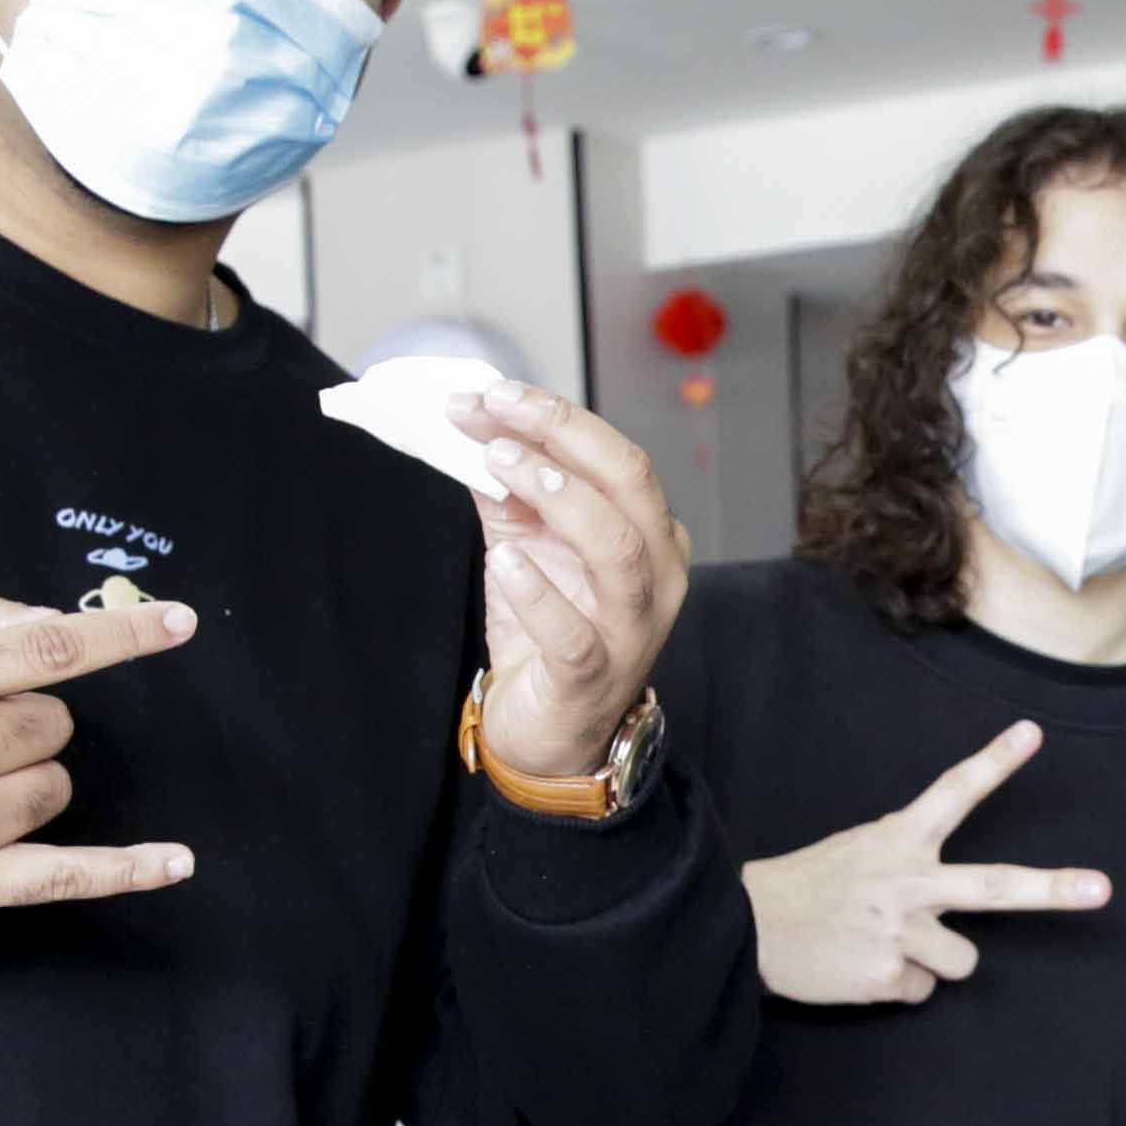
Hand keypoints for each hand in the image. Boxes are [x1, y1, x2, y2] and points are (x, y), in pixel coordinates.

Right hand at [0, 593, 202, 932]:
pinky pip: (66, 874)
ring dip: (22, 784)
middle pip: (53, 726)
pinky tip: (176, 863)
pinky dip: (126, 870)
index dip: (119, 634)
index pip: (42, 649)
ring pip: (54, 786)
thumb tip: (56, 617)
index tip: (179, 622)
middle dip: (21, 728)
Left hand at [453, 385, 687, 782]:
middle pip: (631, 483)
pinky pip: (575, 632)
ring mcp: (633, 627)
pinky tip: (504, 560)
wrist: (552, 731)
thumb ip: (505, 492)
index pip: (615, 456)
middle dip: (563, 435)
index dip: (555, 417)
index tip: (492, 394)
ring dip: (559, 497)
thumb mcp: (527, 546)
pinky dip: (538, 592)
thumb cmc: (547, 631)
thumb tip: (468, 426)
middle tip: (496, 411)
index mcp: (649, 532)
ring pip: (618, 548)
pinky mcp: (596, 677)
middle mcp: (657, 573)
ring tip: (501, 464)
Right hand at [741, 721, 1109, 1004]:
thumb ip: (910, 858)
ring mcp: (899, 930)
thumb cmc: (812, 886)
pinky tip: (860, 966)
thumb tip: (954, 904)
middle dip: (1053, 890)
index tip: (1033, 733)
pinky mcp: (887, 974)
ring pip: (962, 960)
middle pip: (995, 886)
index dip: (995, 762)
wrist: (748, 927)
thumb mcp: (860, 849)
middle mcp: (906, 881)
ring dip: (931, 960)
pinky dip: (895, 984)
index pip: (953, 793)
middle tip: (1103, 890)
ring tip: (883, 945)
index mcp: (898, 840)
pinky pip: (920, 990)